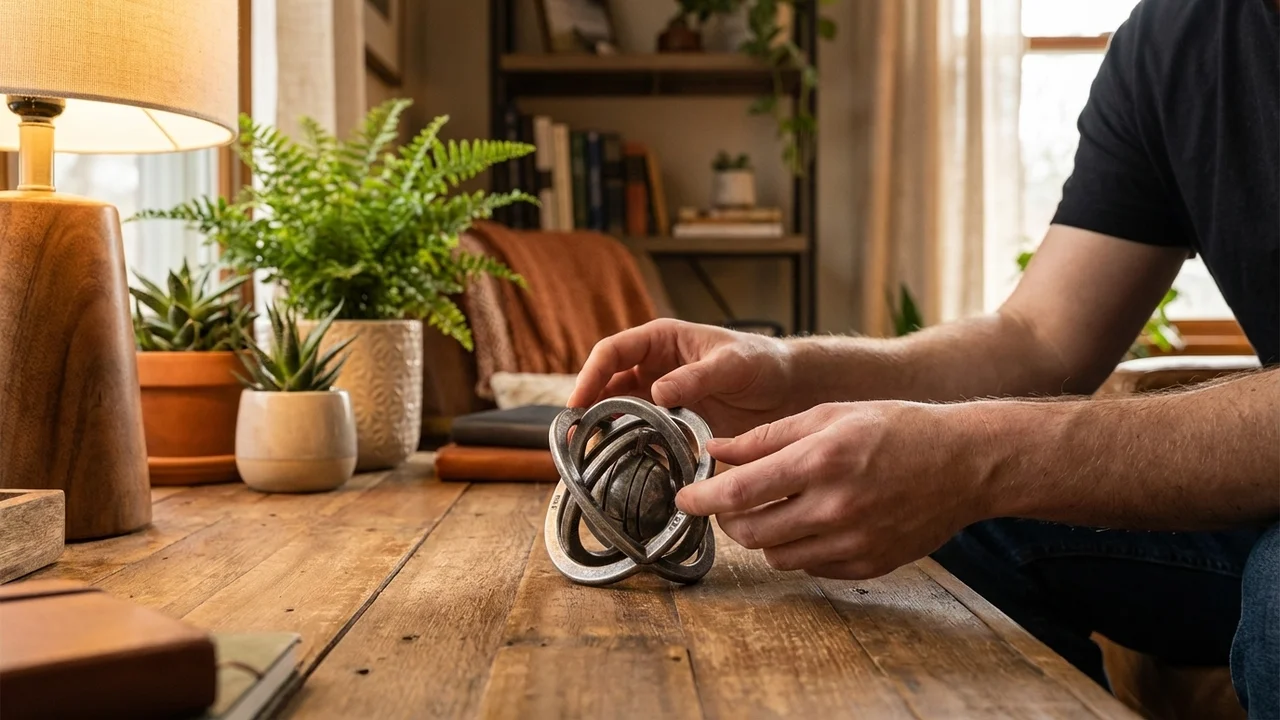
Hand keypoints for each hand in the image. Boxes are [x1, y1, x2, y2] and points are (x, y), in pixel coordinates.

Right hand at [569, 319, 798, 436]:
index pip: (613, 352)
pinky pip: (642, 435)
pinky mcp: (672, 425)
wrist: (789, 389)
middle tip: (571, 438)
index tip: (578, 402)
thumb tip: (656, 391)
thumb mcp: (733, 364)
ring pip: (619, 412)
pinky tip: (623, 467)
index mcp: (661, 340)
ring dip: (603, 432)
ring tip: (587, 457)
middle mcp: (653, 368)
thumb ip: (697, 376)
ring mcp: (660, 398)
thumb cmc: (762, 362)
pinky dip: (631, 449)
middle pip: (606, 385)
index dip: (590, 375)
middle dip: (586, 408)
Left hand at [678, 401, 994, 578]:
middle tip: (726, 504)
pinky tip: (808, 523)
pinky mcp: (868, 564)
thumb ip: (767, 437)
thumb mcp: (829, 415)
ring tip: (770, 510)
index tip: (685, 498)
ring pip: (778, 556)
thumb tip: (716, 452)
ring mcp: (854, 541)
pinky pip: (811, 567)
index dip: (702, 499)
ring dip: (761, 537)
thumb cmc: (898, 428)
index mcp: (822, 460)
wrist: (965, 462)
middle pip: (751, 533)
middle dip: (727, 520)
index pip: (741, 492)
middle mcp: (836, 506)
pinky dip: (798, 549)